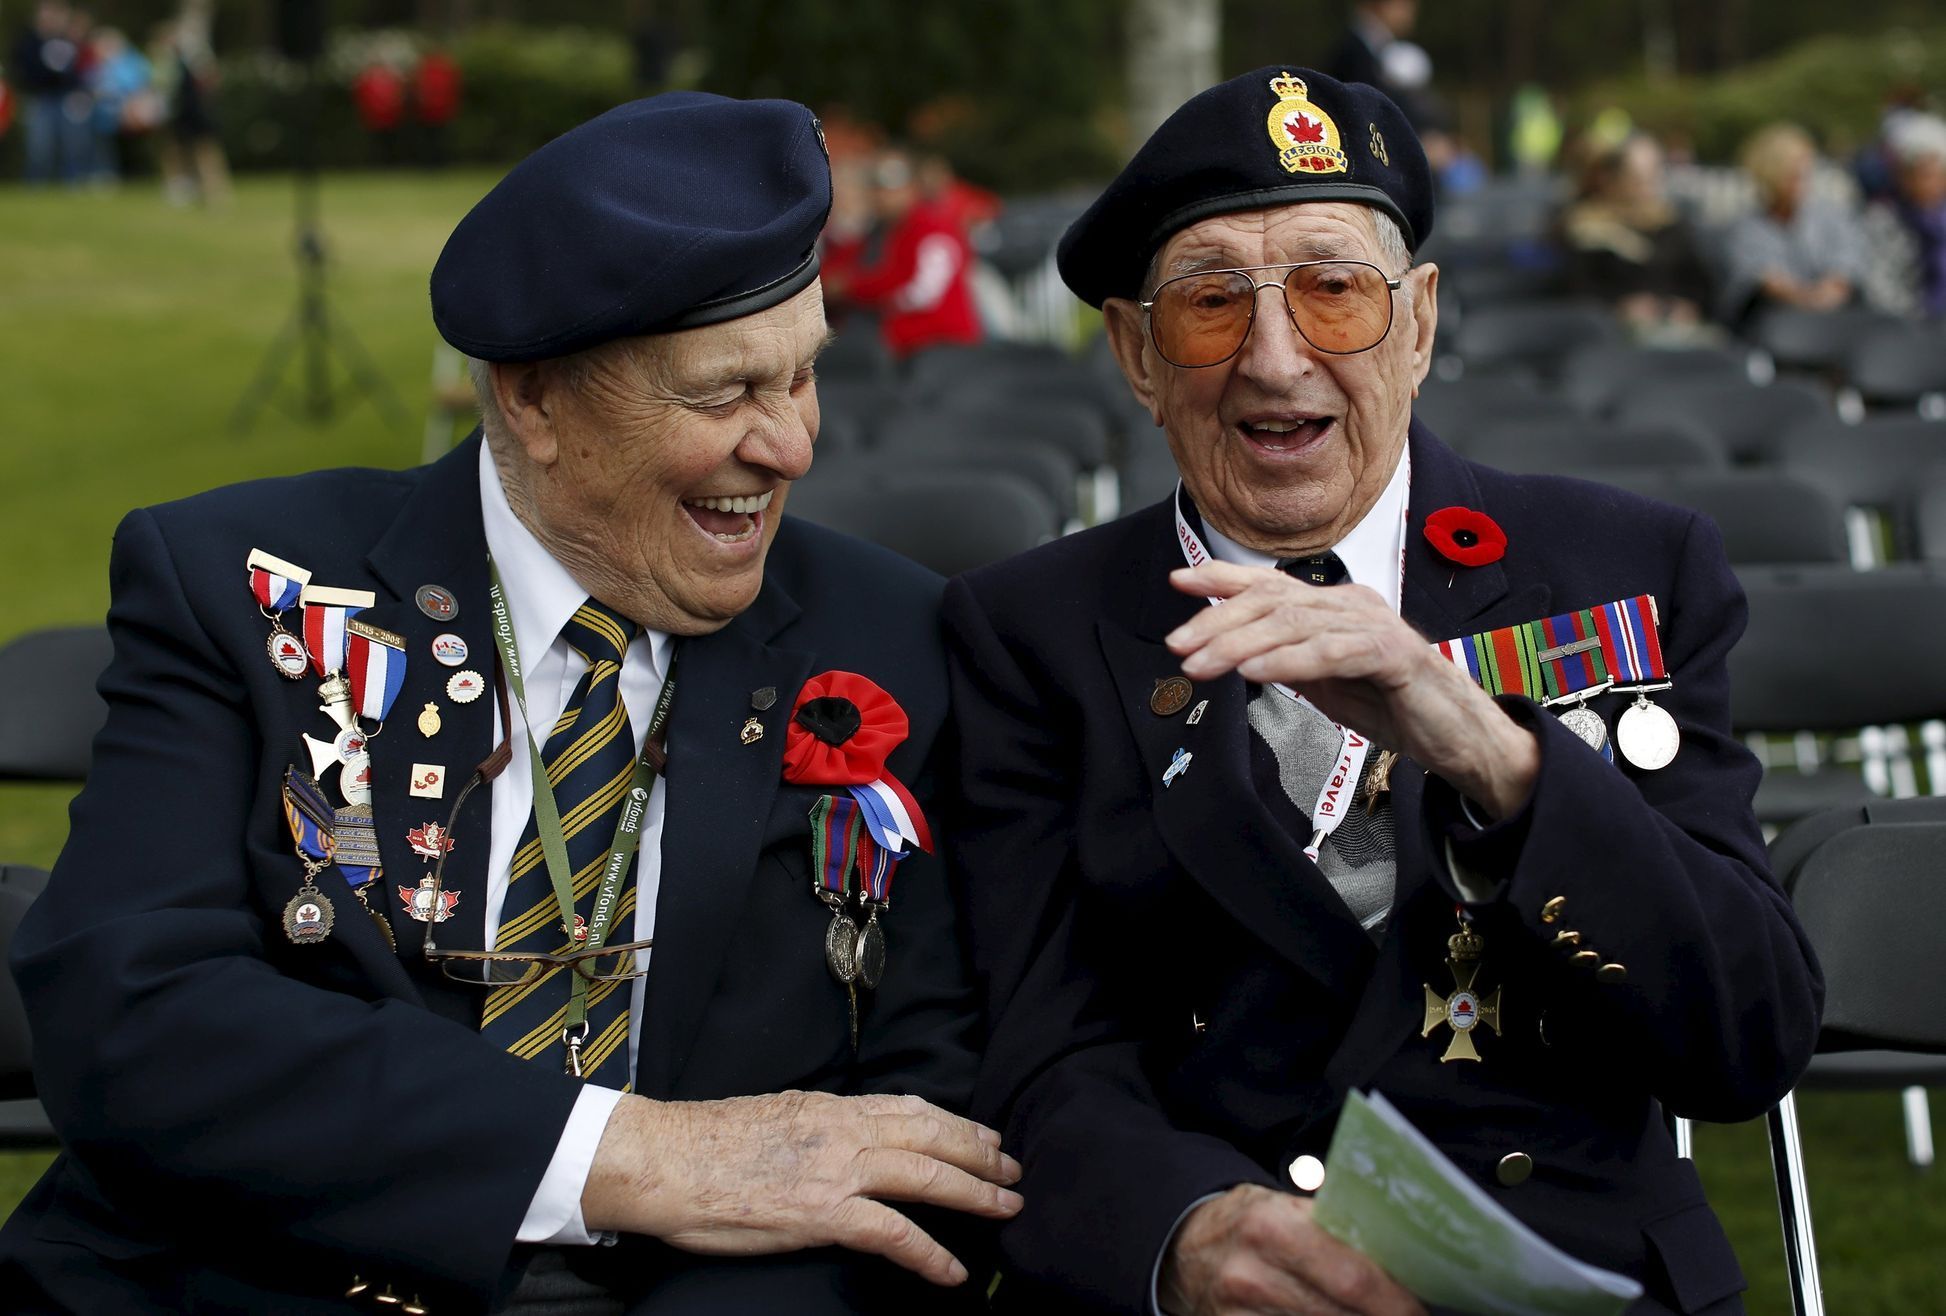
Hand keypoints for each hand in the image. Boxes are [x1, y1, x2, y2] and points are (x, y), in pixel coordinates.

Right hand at [582, 1090, 1022, 1285]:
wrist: (664, 1159)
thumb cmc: (705, 1142)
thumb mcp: (774, 1114)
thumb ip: (816, 1124)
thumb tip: (837, 1132)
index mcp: (831, 1107)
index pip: (910, 1108)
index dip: (954, 1122)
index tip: (982, 1134)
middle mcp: (844, 1131)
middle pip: (932, 1135)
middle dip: (981, 1153)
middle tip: (1014, 1169)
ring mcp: (837, 1171)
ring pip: (927, 1175)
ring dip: (976, 1193)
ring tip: (1008, 1209)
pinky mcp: (823, 1213)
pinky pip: (894, 1233)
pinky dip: (930, 1254)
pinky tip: (953, 1272)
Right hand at [1159, 1185, 1423, 1315]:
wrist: (1182, 1248)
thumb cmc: (1247, 1224)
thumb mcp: (1282, 1207)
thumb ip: (1333, 1228)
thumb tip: (1402, 1256)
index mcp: (1272, 1228)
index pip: (1353, 1278)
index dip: (1396, 1302)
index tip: (1420, 1311)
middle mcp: (1253, 1276)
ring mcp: (1239, 1314)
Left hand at [1167, 562, 1537, 818]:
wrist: (1457, 736)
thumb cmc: (1394, 705)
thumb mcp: (1326, 679)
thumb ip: (1288, 658)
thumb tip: (1237, 650)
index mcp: (1335, 605)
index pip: (1270, 583)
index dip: (1222, 578)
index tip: (1178, 581)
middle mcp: (1352, 604)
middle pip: (1272, 601)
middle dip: (1217, 622)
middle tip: (1179, 646)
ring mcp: (1373, 625)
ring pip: (1293, 624)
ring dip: (1239, 645)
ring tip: (1202, 664)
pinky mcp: (1393, 655)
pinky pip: (1330, 652)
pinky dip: (1287, 660)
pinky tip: (1254, 671)